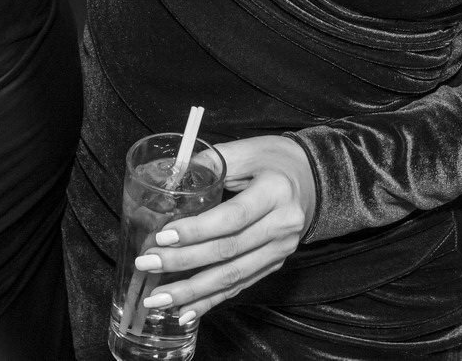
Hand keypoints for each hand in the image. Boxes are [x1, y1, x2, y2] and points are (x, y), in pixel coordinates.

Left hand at [129, 135, 313, 324]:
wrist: (314, 179)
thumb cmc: (274, 159)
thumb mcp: (246, 150)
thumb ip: (209, 162)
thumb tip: (170, 179)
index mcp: (275, 192)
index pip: (232, 218)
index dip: (196, 230)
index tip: (162, 237)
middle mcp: (282, 226)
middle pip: (228, 251)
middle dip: (183, 263)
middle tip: (147, 264)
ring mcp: (280, 250)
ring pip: (233, 277)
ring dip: (192, 291)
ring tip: (158, 298)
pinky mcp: (274, 264)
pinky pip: (240, 286)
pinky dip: (211, 301)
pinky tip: (186, 311)